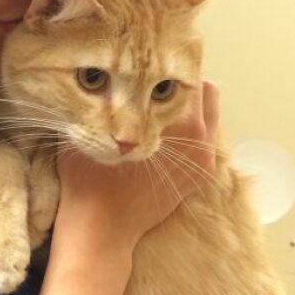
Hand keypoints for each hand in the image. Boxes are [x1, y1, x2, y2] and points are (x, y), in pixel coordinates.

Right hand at [54, 80, 219, 253]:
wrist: (101, 231)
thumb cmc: (89, 180)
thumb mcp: (89, 127)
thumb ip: (103, 96)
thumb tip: (105, 72)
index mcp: (180, 120)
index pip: (186, 73)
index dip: (163, 65)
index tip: (144, 64)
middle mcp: (202, 137)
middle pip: (201, 91)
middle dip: (175, 85)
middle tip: (147, 82)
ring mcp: (206, 157)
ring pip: (205, 113)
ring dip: (182, 107)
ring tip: (150, 107)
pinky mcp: (201, 173)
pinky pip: (203, 137)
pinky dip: (185, 129)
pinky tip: (158, 131)